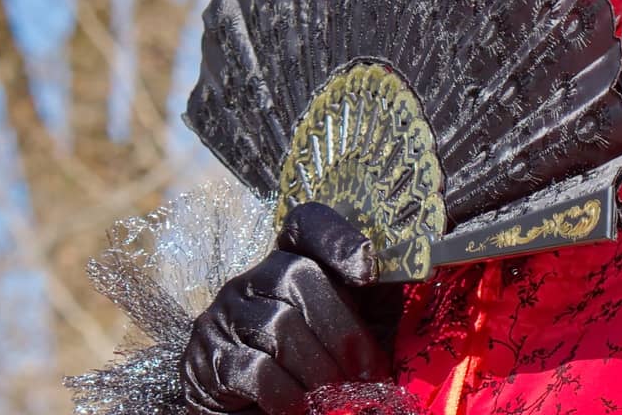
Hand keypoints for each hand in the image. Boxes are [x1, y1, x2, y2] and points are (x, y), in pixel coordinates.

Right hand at [181, 204, 392, 414]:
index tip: (368, 272)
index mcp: (289, 260)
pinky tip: (300, 406)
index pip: (307, 224)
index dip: (338, 239)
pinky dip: (287, 393)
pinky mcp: (207, 357)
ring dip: (318, 368)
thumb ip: (373, 301)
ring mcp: (226, 314)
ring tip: (336, 396)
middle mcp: (253, 277)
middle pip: (299, 275)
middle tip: (366, 372)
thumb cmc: (313, 369)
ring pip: (280, 324)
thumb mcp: (349, 329)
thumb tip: (415, 273)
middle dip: (341, 328)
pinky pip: (255, 368)